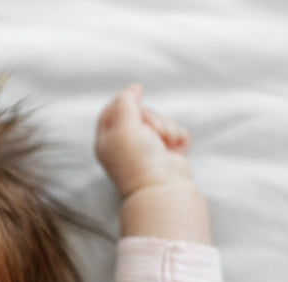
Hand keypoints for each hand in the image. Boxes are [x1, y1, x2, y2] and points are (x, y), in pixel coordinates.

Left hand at [95, 83, 191, 198]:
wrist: (162, 188)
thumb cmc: (138, 160)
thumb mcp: (124, 126)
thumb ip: (125, 102)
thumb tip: (134, 88)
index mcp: (108, 140)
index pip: (111, 111)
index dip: (124, 101)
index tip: (136, 94)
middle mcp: (127, 144)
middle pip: (141, 112)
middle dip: (151, 117)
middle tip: (150, 132)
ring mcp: (149, 149)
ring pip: (162, 121)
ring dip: (166, 128)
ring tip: (163, 145)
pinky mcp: (169, 153)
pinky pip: (177, 132)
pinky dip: (179, 139)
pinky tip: (175, 152)